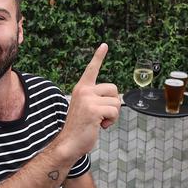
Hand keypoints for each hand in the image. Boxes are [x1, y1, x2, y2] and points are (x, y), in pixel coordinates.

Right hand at [56, 43, 120, 157]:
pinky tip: (100, 126)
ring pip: (116, 102)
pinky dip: (111, 121)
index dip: (99, 56)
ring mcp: (88, 99)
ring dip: (112, 114)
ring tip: (99, 121)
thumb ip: (97, 99)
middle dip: (113, 103)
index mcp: (81, 88)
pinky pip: (114, 111)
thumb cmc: (80, 127)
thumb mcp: (87, 107)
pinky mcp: (94, 109)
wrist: (69, 142)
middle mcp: (84, 90)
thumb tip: (118, 99)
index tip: (104, 45)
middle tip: (102, 114)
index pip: (91, 69)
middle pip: (114, 89)